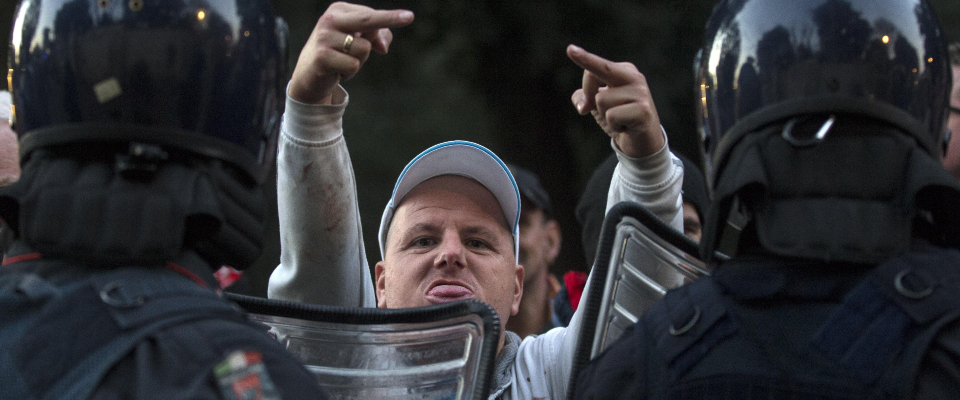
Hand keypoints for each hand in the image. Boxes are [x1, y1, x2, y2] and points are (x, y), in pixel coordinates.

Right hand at [289, 2, 413, 104]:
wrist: (309, 73)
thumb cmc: (338, 52)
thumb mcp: (357, 40)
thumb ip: (377, 37)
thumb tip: (383, 46)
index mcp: (339, 10)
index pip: (371, 14)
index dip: (390, 19)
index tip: (409, 16)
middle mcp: (330, 20)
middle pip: (367, 20)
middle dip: (388, 19)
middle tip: (410, 17)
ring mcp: (325, 37)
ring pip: (364, 49)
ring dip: (359, 61)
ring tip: (343, 61)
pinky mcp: (323, 57)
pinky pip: (354, 65)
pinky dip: (350, 72)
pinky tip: (337, 70)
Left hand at [567, 45, 663, 157]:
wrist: (644, 142)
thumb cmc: (620, 119)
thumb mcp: (598, 106)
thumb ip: (584, 97)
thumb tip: (583, 105)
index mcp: (624, 71)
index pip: (596, 67)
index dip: (584, 75)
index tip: (570, 49)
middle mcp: (634, 77)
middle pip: (595, 75)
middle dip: (587, 89)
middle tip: (587, 108)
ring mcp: (640, 93)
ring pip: (600, 100)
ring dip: (606, 116)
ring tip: (621, 120)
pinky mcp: (643, 111)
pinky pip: (611, 116)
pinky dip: (614, 126)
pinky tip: (626, 127)